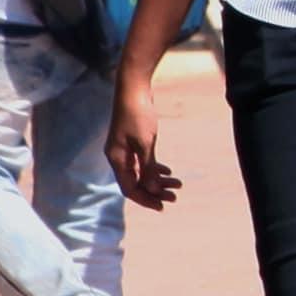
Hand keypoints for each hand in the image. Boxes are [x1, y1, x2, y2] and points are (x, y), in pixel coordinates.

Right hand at [104, 72, 183, 212]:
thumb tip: (153, 189)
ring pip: (141, 172)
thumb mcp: (146, 143)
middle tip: (175, 197)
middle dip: (155, 191)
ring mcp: (124, 149)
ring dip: (158, 180)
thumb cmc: (138, 115)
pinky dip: (155, 167)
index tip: (163, 206)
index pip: (129, 188)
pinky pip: (142, 161)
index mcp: (117, 160)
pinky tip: (168, 171)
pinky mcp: (132, 141)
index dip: (146, 199)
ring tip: (178, 184)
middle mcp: (118, 157)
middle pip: (136, 182)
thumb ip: (148, 167)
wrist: (133, 89)